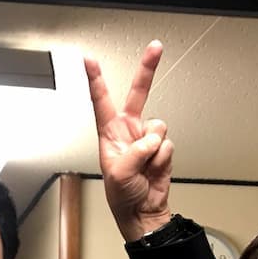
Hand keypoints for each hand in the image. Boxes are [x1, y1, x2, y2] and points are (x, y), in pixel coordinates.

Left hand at [86, 40, 173, 242]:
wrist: (143, 211)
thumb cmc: (122, 195)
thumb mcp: (118, 174)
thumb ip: (134, 152)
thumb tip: (151, 139)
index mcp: (110, 133)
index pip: (101, 100)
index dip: (96, 79)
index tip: (89, 60)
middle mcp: (129, 130)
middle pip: (139, 93)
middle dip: (148, 69)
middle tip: (155, 47)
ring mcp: (147, 138)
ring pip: (158, 125)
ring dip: (153, 148)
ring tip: (144, 166)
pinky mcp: (162, 148)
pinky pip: (168, 144)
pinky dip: (162, 159)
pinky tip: (154, 169)